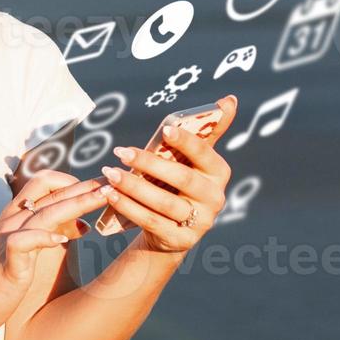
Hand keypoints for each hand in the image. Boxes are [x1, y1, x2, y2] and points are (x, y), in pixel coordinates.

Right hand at [0, 169, 109, 337]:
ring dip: (77, 203)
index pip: (47, 183)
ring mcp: (8, 238)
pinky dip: (44, 238)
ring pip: (45, 211)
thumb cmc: (1, 276)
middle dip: (85, 186)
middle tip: (114, 183)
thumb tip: (83, 222)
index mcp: (18, 214)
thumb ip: (53, 231)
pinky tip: (63, 240)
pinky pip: (24, 242)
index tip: (101, 186)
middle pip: (51, 191)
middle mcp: (13, 219)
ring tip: (103, 199)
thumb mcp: (31, 249)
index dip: (75, 181)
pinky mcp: (7, 262)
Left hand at [99, 96, 237, 253]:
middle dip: (149, 163)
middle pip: (182, 178)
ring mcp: (200, 222)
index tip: (165, 130)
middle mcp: (215, 198)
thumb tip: (230, 98)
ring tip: (109, 173)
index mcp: (219, 172)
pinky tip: (110, 194)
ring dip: (133, 186)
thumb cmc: (178, 183)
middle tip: (120, 151)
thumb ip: (207, 131)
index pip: (205, 153)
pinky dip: (128, 207)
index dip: (186, 142)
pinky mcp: (182, 240)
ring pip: (163, 202)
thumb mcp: (191, 159)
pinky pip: (151, 221)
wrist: (171, 229)